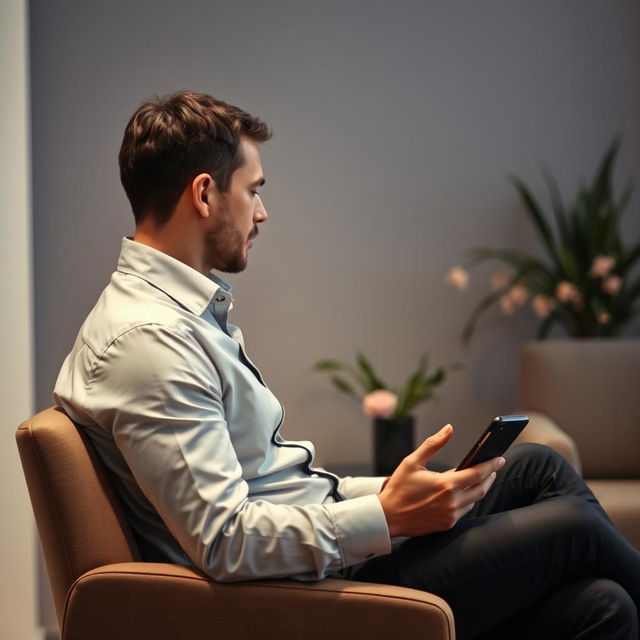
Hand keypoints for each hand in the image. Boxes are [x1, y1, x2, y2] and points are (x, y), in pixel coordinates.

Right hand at [377, 424, 504, 536]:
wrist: (388, 517)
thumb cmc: (398, 488)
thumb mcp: (412, 461)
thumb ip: (433, 444)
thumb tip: (448, 429)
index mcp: (446, 484)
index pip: (477, 473)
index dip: (491, 465)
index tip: (499, 458)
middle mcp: (452, 502)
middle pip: (481, 488)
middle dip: (489, 477)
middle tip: (493, 467)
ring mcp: (451, 515)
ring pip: (474, 500)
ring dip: (480, 488)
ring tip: (480, 477)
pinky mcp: (447, 524)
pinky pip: (465, 510)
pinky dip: (468, 500)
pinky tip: (464, 492)